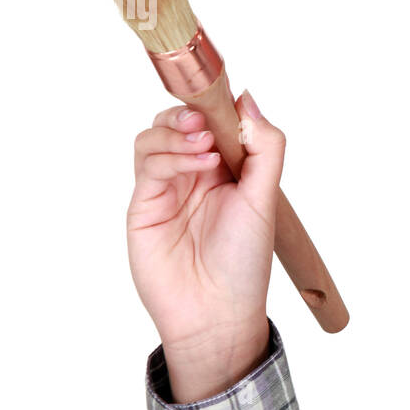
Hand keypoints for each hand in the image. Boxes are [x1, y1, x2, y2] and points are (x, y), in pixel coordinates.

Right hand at [127, 90, 284, 401]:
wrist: (217, 313)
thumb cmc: (244, 263)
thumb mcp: (265, 198)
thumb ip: (265, 147)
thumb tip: (248, 99)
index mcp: (226, 170)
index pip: (212, 120)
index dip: (213, 104)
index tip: (222, 96)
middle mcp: (194, 174)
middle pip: (176, 120)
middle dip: (189, 112)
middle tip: (206, 124)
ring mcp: (166, 188)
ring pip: (154, 135)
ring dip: (177, 132)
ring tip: (205, 147)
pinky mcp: (144, 205)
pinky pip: (146, 164)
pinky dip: (168, 154)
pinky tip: (196, 164)